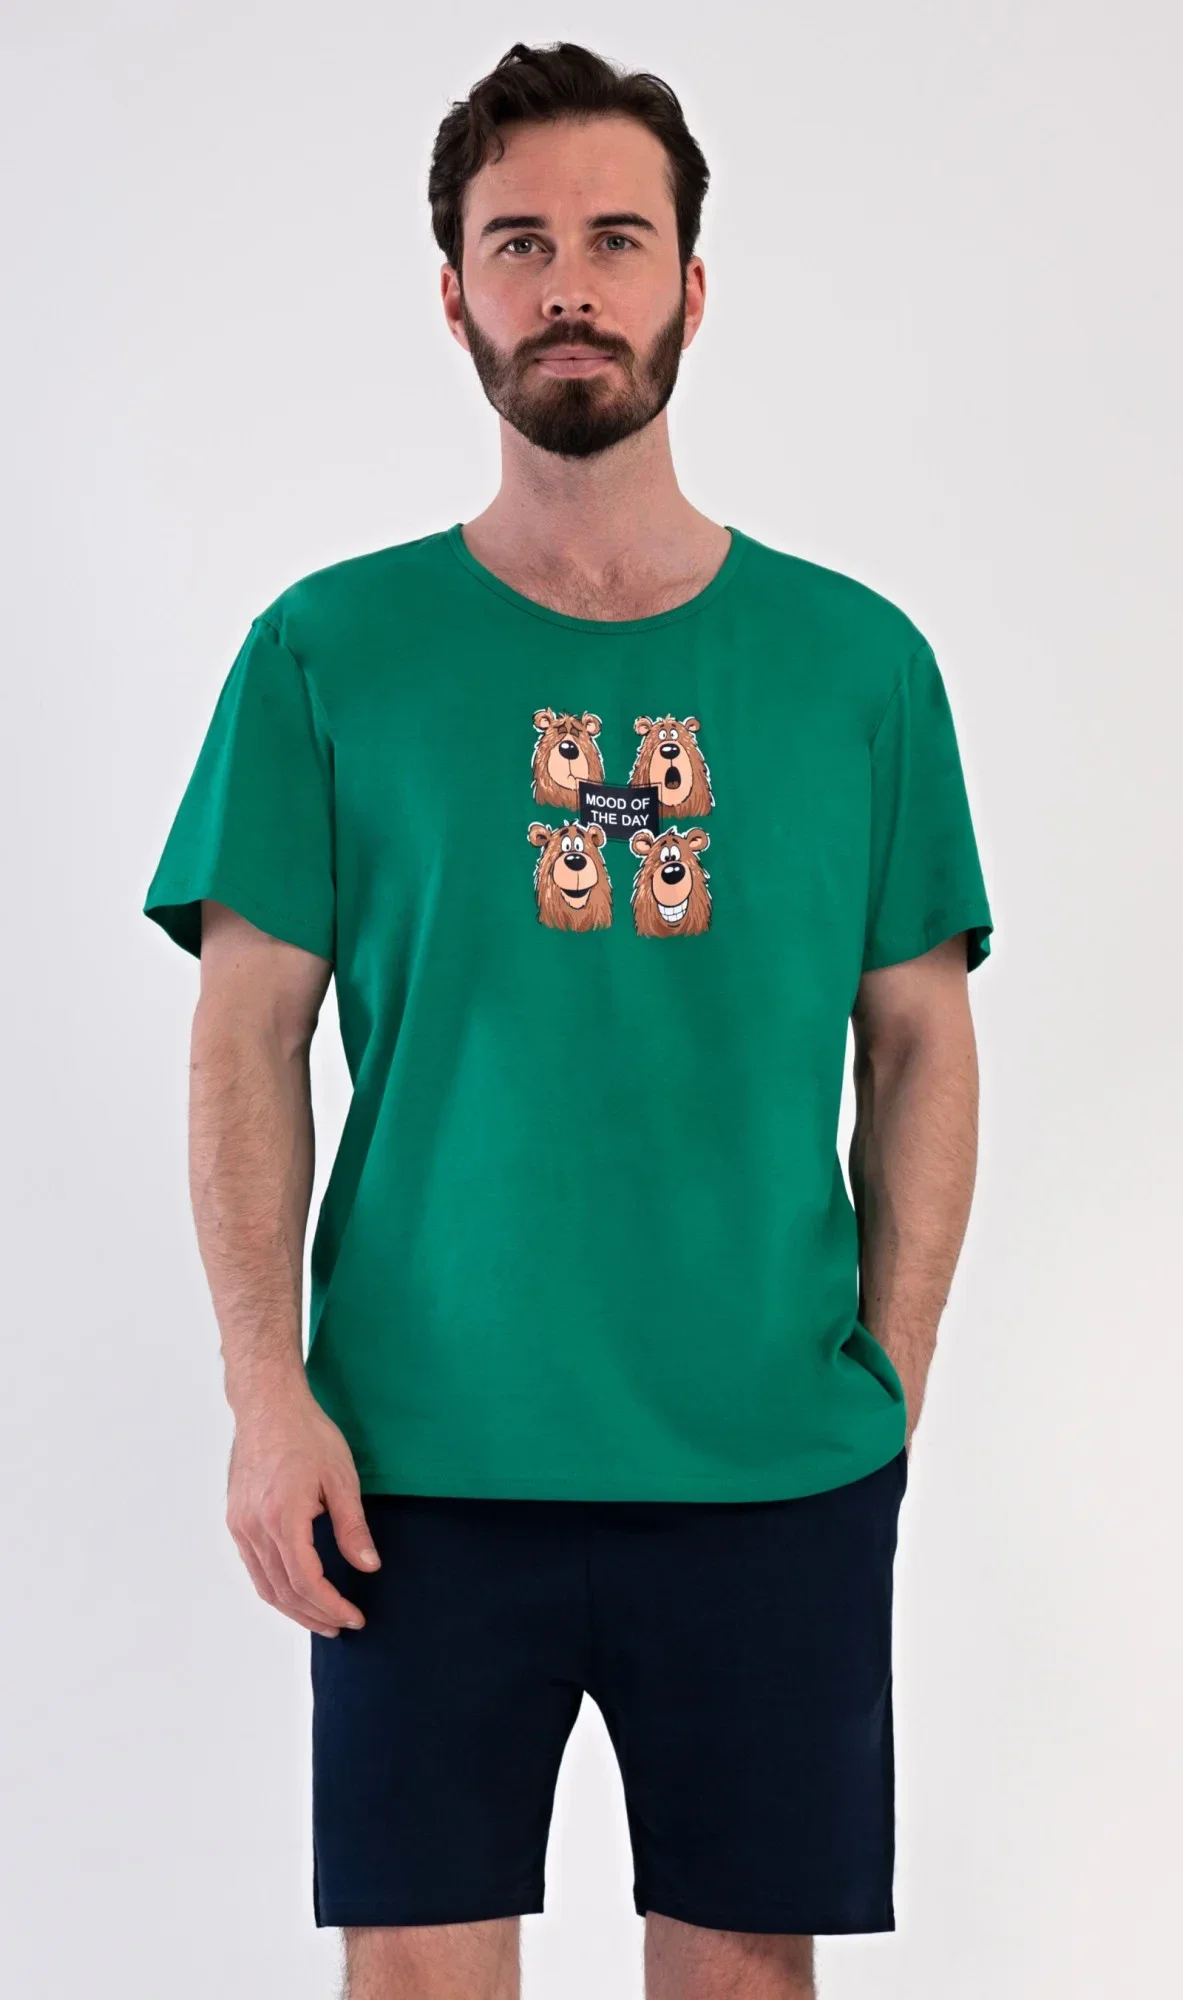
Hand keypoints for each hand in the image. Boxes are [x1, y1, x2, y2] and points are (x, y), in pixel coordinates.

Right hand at [226, 1391, 380, 1635]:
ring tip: (321, 1618)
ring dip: (293, 1608)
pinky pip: (253, 1567)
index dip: (331, 1605)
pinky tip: (295, 1591)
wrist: (267, 1407)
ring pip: (264, 1585)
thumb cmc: (307, 1435)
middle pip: (283, 1591)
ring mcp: (240, 1525)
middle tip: (342, 1625)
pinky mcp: (235, 1520)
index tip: (354, 1617)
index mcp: (282, 1517)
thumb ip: (353, 1527)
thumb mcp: (341, 1478)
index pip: (305, 1581)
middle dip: (314, 1615)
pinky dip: (275, 1588)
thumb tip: (369, 1567)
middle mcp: (254, 1527)